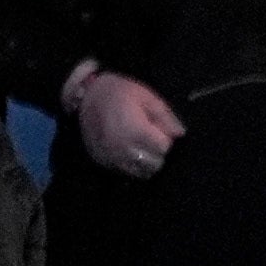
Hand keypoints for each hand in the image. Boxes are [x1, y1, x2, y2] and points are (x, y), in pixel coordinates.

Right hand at [68, 68, 189, 177]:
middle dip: (157, 153)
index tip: (159, 129)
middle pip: (154, 164)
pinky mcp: (102, 161)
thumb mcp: (146, 97)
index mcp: (136, 131)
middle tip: (151, 139)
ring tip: (141, 147)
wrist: (85, 95)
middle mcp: (123, 148)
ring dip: (146, 162)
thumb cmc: (119, 92)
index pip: (164, 148)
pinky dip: (131, 165)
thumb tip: (180, 134)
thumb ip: (165, 116)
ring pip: (140, 172)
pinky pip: (124, 172)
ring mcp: (111, 157)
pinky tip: (128, 151)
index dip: (165, 138)